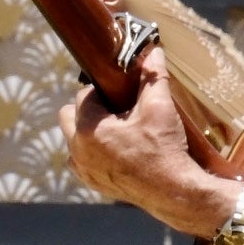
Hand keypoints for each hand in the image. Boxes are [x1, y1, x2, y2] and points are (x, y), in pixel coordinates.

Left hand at [61, 47, 229, 236]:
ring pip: (73, 139)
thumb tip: (153, 52)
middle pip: (69, 115)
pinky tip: (116, 153)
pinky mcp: (92, 182)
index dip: (103, 89)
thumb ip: (153, 78)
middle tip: (116, 111)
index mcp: (89, 128)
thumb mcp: (160, 108)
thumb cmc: (165, 150)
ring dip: (88, 132)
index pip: (84, 95)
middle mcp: (78, 149)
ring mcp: (83, 168)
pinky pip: (81, 161)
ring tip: (117, 132)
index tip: (120, 92)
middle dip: (89, 110)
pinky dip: (93, 154)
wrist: (175, 192)